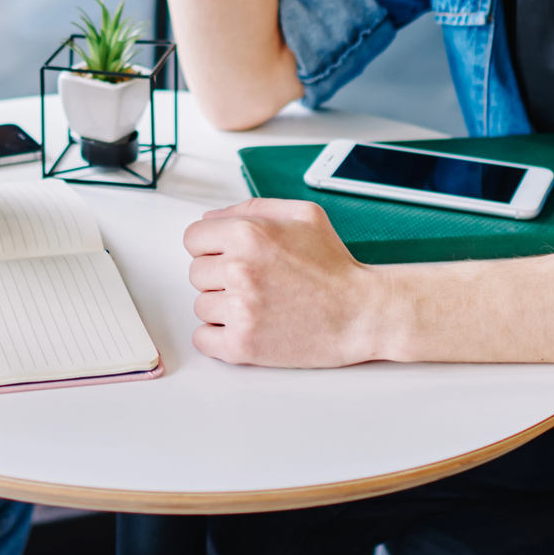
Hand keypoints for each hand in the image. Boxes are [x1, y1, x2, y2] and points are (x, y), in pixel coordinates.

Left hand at [184, 199, 381, 365]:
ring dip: (222, 307)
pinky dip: (218, 336)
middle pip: (196, 272)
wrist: (361, 313)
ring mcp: (239, 310)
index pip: (192, 238)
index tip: (229, 256)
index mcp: (248, 234)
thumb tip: (212, 219)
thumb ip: (252, 208)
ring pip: (200, 305)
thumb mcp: (303, 215)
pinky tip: (245, 327)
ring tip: (258, 305)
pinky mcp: (242, 345)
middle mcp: (239, 269)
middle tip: (255, 282)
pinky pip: (202, 338)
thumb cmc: (335, 266)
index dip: (211, 246)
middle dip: (220, 276)